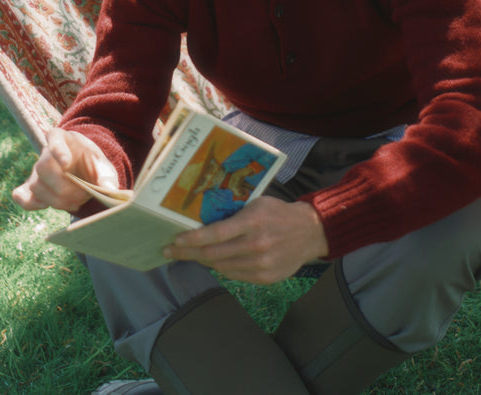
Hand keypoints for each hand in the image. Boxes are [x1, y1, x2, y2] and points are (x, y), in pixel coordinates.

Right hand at [11, 128, 112, 212]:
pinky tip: (47, 206)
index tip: (66, 162)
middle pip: (43, 168)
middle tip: (83, 195)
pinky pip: (22, 196)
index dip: (58, 150)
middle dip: (64, 187)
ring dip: (57, 200)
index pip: (54, 138)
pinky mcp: (32, 187)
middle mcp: (45, 153)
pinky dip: (32, 204)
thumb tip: (111, 189)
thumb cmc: (92, 164)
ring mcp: (36, 171)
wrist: (83, 169)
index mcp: (64, 138)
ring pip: (37, 186)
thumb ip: (107, 176)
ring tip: (76, 202)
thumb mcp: (103, 166)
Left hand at [163, 197, 328, 284]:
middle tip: (170, 252)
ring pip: (221, 267)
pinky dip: (221, 268)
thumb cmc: (278, 213)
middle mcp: (256, 245)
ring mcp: (261, 264)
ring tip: (190, 255)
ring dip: (203, 261)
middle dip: (187, 253)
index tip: (174, 241)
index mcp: (252, 222)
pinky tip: (214, 261)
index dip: (191, 240)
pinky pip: (234, 276)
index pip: (214, 234)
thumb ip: (232, 214)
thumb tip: (202, 223)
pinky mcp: (265, 277)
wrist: (310, 232)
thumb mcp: (256, 204)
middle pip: (213, 254)